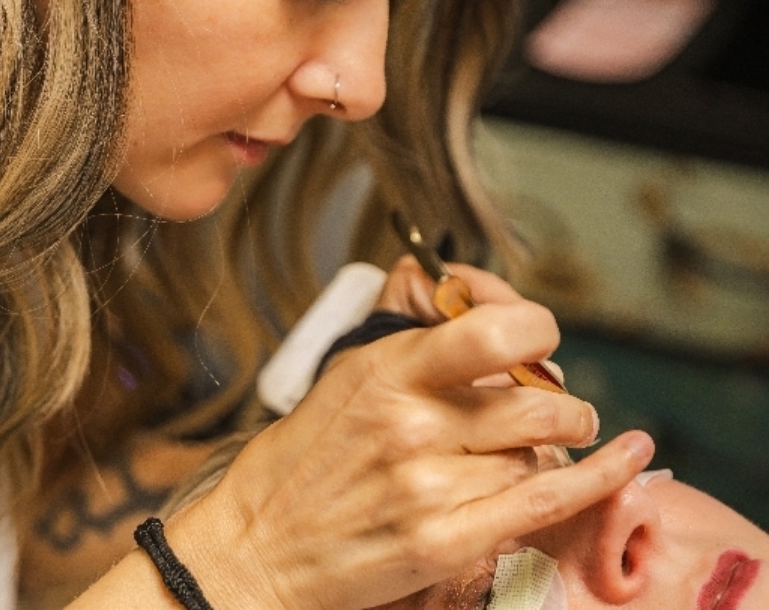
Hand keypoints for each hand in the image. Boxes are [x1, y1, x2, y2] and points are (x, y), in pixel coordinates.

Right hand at [167, 260, 651, 609]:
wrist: (253, 547)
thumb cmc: (297, 463)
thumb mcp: (345, 380)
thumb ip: (415, 354)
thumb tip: (488, 335)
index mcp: (385, 370)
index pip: (493, 331)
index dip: (534, 329)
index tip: (538, 341)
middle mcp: (412, 422)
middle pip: (534, 398)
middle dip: (562, 400)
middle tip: (556, 406)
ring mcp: (429, 485)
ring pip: (539, 451)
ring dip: (556, 445)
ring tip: (547, 443)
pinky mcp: (442, 541)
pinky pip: (543, 502)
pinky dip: (595, 480)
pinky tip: (624, 460)